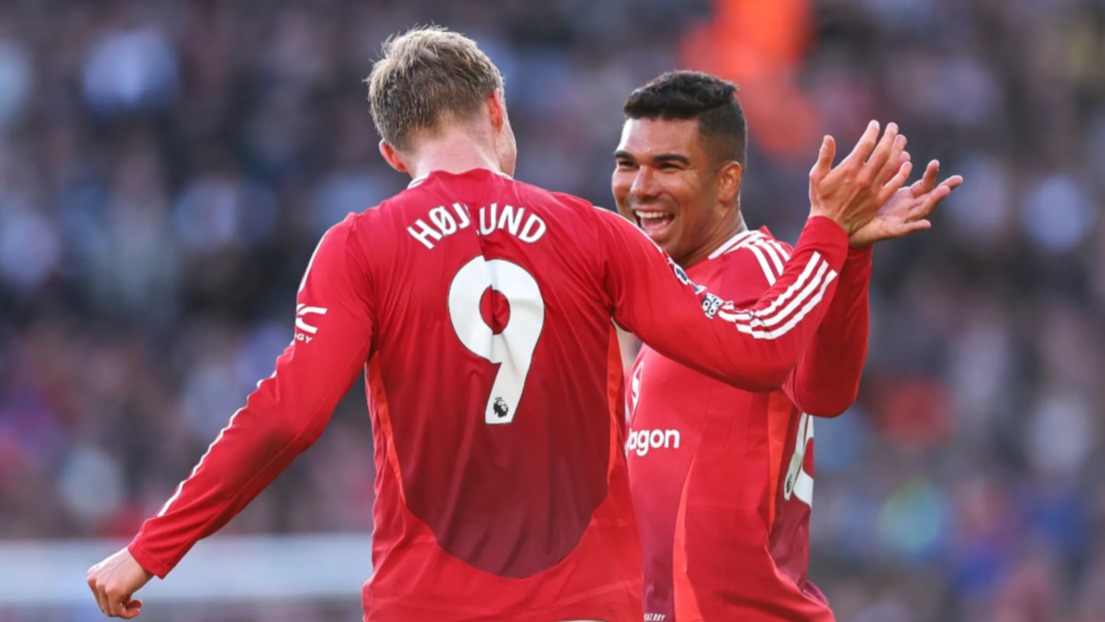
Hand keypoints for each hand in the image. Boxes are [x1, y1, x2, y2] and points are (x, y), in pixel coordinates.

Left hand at [87, 547, 152, 617]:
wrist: (147, 551)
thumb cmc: (138, 559)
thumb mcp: (119, 571)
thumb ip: (112, 583)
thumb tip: (119, 602)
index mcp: (93, 574)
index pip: (100, 597)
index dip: (115, 600)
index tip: (131, 597)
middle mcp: (94, 580)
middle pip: (104, 605)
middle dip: (120, 606)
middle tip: (136, 602)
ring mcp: (102, 586)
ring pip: (110, 610)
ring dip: (125, 611)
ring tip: (138, 605)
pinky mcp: (112, 592)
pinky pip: (118, 612)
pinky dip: (128, 614)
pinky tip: (138, 610)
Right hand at [808, 120, 912, 235]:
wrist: (830, 226)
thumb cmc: (821, 199)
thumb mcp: (816, 176)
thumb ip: (824, 156)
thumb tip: (828, 137)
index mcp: (849, 168)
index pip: (866, 144)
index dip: (872, 132)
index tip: (875, 124)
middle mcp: (864, 177)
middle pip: (882, 151)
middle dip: (889, 137)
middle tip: (893, 127)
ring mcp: (873, 188)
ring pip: (891, 164)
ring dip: (898, 150)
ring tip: (901, 140)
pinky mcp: (879, 199)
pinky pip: (895, 183)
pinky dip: (903, 171)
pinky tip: (907, 163)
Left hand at [850, 160, 964, 246]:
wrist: (849, 228)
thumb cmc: (865, 206)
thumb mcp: (879, 185)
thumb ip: (891, 170)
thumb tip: (903, 151)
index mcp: (906, 198)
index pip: (924, 185)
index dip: (932, 175)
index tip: (936, 162)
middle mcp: (907, 210)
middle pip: (929, 198)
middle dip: (944, 189)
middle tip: (957, 179)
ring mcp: (901, 221)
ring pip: (922, 211)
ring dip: (934, 202)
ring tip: (944, 192)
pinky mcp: (891, 231)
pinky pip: (905, 229)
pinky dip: (916, 226)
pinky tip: (926, 224)